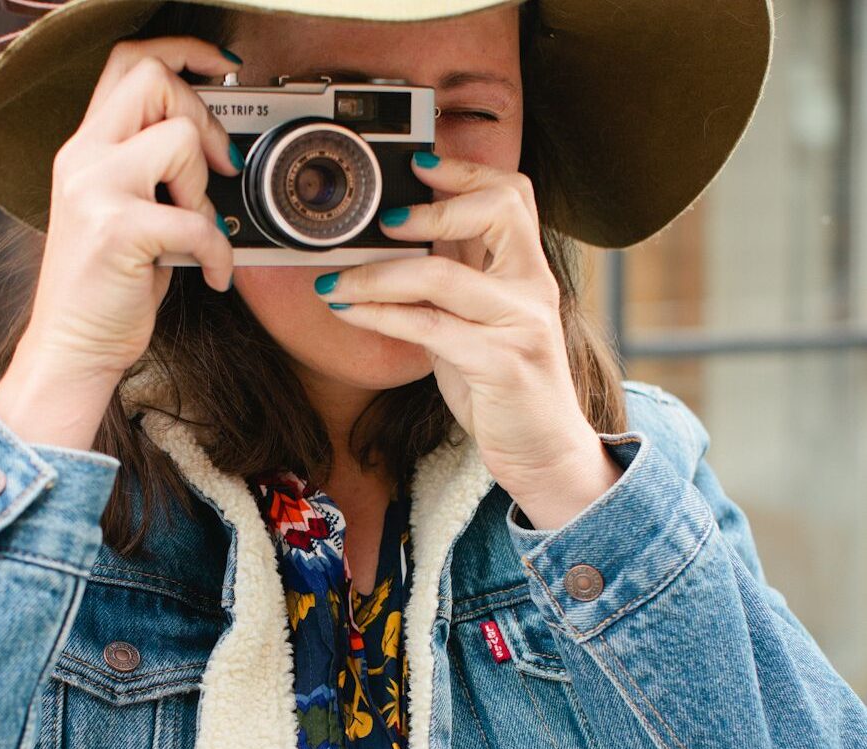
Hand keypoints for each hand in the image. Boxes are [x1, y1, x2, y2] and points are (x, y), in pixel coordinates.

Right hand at [0, 36, 241, 450]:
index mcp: (85, 149)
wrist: (73, 348)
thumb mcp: (123, 216)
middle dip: (202, 116)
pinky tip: (211, 275)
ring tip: (194, 232)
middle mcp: (83, 158)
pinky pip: (197, 220)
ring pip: (178, 141)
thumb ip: (149, 174)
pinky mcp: (118, 230)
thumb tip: (210, 149)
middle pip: (152, 79)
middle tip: (216, 168)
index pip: (127, 61)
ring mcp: (96, 191)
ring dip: (204, 189)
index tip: (222, 68)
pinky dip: (217, 252)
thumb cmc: (105, 291)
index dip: (181, 51)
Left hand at [311, 154, 620, 522]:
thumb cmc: (506, 390)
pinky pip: (428, 327)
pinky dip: (379, 315)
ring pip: (442, 275)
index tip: (418, 163)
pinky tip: (349, 312)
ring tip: (336, 280)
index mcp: (527, 272)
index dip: (465, 171)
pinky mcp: (500, 363)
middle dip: (432, 208)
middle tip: (382, 221)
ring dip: (377, 273)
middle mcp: (531, 288)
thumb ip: (456, 282)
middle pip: (497, 210)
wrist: (545, 451)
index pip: (512, 195)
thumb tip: (408, 241)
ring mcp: (520, 324)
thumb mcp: (480, 324)